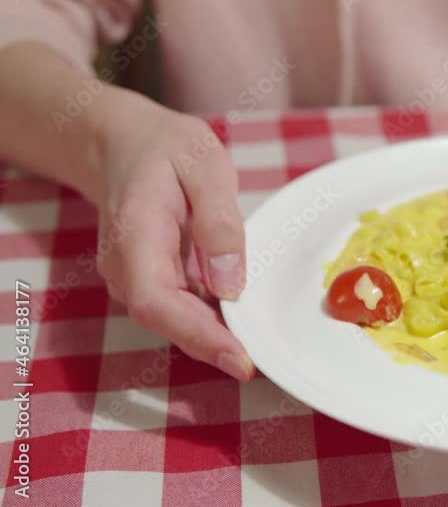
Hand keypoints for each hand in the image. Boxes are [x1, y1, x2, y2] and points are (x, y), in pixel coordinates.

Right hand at [92, 91, 254, 379]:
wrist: (124, 143)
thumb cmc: (166, 149)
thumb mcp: (203, 164)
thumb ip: (218, 220)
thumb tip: (229, 282)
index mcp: (134, 237)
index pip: (156, 301)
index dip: (198, 335)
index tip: (239, 360)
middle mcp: (126, 269)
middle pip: (168, 321)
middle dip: (215, 346)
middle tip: (264, 363)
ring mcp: (136, 278)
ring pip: (177, 320)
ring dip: (216, 337)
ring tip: (262, 348)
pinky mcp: (154, 281)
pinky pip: (183, 308)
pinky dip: (214, 320)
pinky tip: (247, 323)